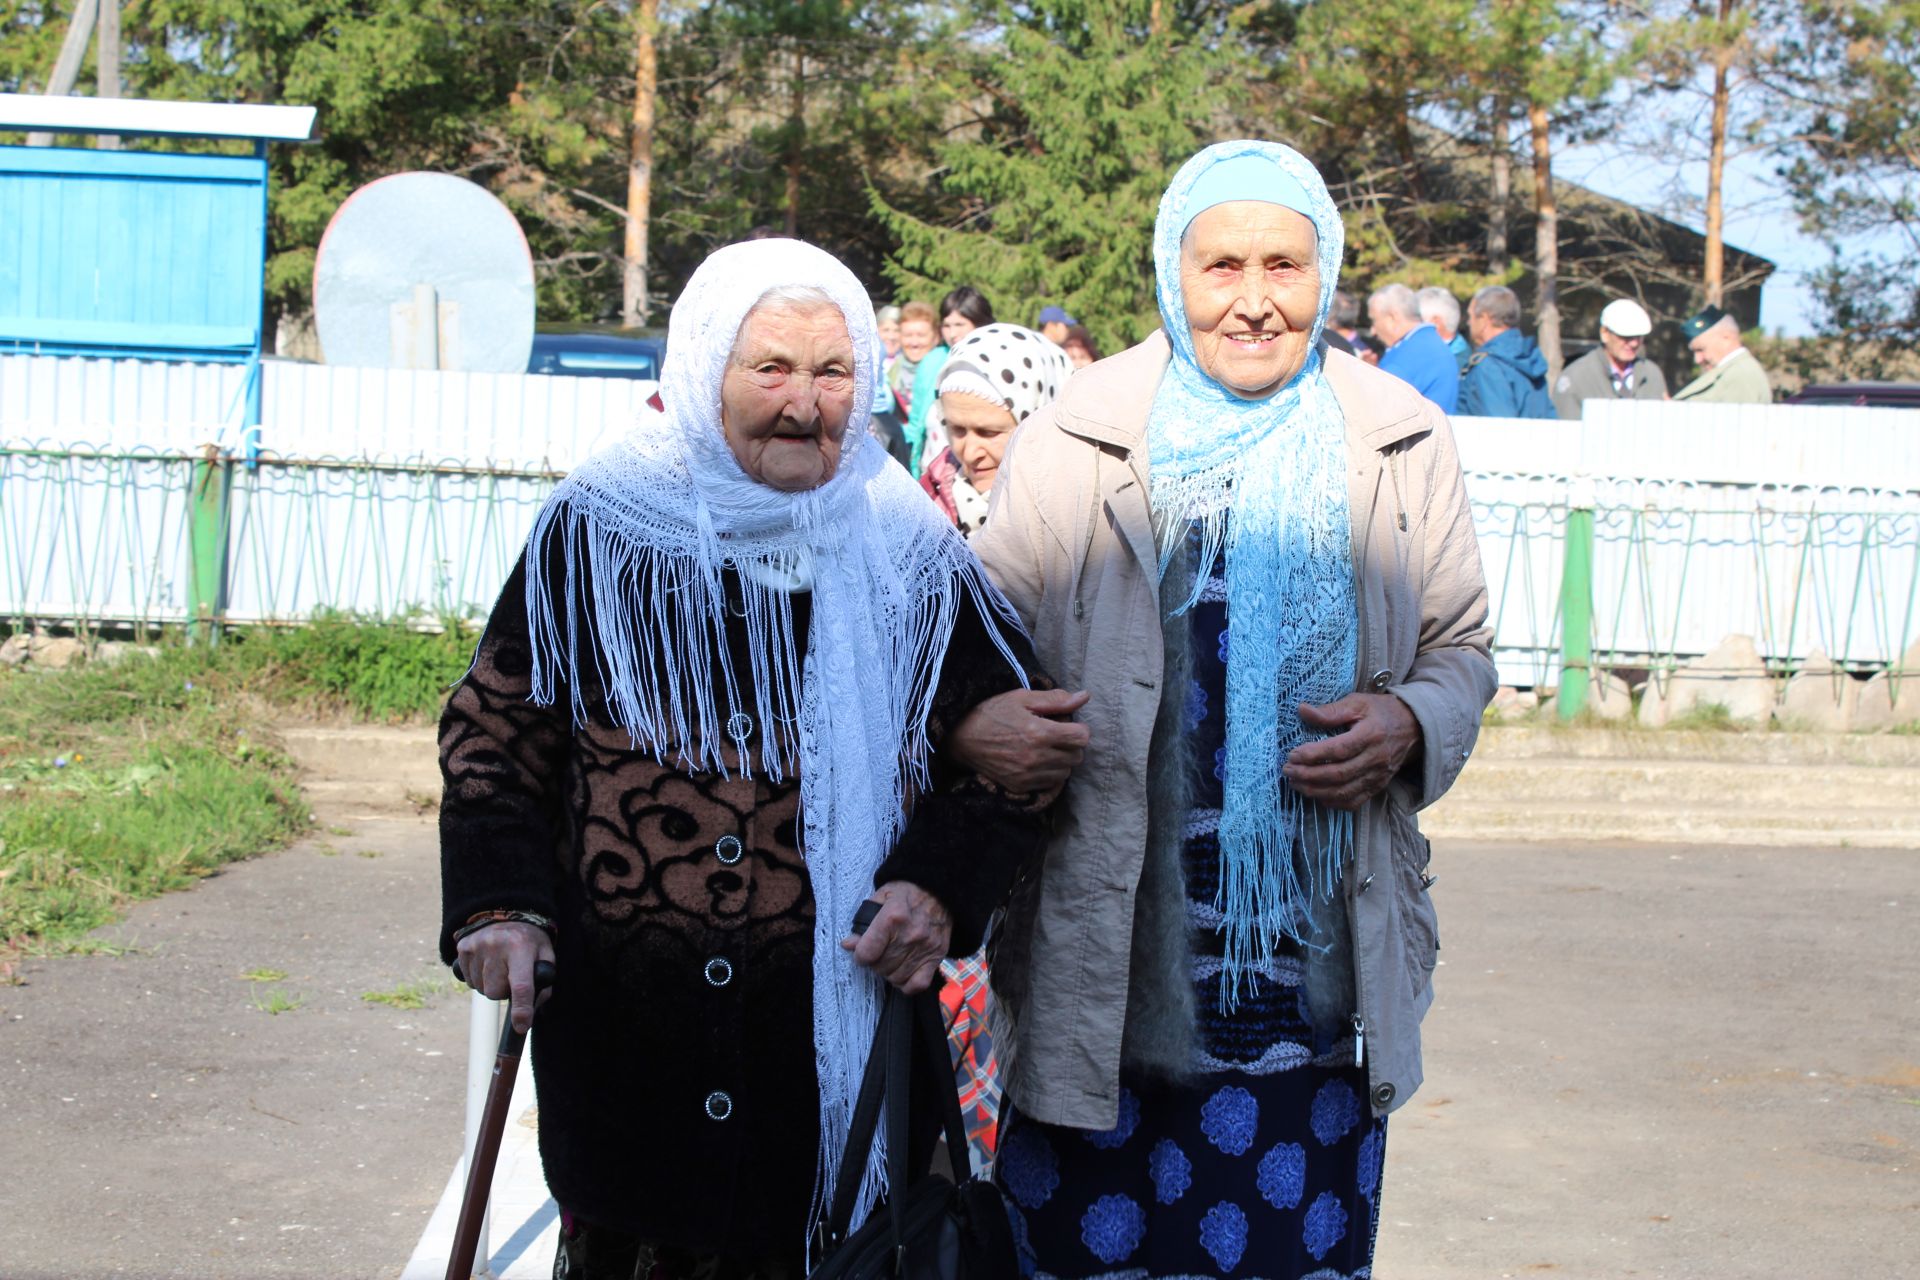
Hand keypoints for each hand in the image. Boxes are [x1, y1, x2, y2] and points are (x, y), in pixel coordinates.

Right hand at [454, 921, 554, 1032]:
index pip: (521, 985)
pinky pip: (468, 979)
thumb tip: (530, 1012)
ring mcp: (477, 947)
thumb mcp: (546, 955)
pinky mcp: (463, 948)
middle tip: (511, 974)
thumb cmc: (530, 939)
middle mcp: (496, 946)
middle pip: (495, 992)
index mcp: (521, 947)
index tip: (521, 1027)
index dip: (522, 1009)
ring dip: (490, 983)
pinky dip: (478, 976)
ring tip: (500, 965)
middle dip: (504, 990)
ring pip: (480, 988)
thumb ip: (544, 983)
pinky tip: (487, 962)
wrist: (506, 909)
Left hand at [841, 881, 951, 994]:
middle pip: (881, 966)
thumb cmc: (908, 891)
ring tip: (890, 960)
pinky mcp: (937, 955)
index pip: (867, 952)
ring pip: (896, 977)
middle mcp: (910, 934)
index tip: (862, 952)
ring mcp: (925, 947)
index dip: (860, 955)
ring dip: (888, 972)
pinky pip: (918, 984)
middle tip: (877, 953)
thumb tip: (849, 944)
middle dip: (874, 963)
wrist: (939, 888)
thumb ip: (864, 922)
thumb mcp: (881, 897)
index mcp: (893, 917)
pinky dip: (907, 984)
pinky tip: (902, 973)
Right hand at [947, 688, 1090, 793]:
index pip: (1081, 738)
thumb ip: (1055, 700)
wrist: (961, 738)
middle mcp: (1036, 757)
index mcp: (1039, 732)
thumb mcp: (1022, 698)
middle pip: (1077, 756)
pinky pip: (1050, 784)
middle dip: (1071, 745)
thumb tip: (1084, 697)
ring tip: (1046, 748)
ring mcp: (1028, 775)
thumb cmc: (992, 712)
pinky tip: (1037, 761)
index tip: (1067, 725)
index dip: (1079, 729)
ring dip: (1062, 760)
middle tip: (1056, 735)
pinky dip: (1050, 773)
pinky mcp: (1020, 786)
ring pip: (1066, 772)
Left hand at [1282, 693, 1419, 810]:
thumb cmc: (1381, 712)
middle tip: (1288, 771)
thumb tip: (1302, 710)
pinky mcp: (1379, 786)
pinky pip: (1355, 802)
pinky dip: (1334, 803)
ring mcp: (1378, 776)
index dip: (1313, 755)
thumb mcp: (1358, 703)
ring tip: (1296, 784)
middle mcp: (1376, 759)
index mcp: (1371, 735)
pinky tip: (1317, 796)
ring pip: (1344, 792)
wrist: (1414, 728)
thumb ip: (1331, 710)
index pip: (1338, 750)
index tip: (1293, 755)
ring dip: (1316, 791)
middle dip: (1309, 776)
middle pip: (1339, 774)